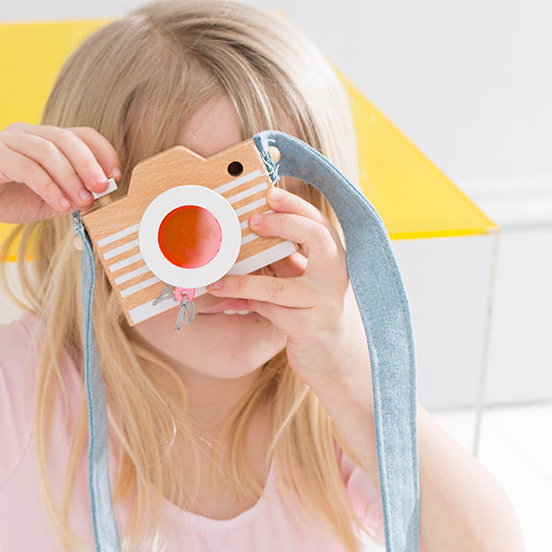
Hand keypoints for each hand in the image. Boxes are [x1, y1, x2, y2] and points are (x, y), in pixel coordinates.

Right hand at [0, 123, 121, 236]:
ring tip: (82, 200)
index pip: (80, 134)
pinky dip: (48, 186)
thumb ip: (71, 195)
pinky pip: (28, 167)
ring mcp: (8, 140)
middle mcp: (26, 132)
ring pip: (49, 150)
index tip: (116, 175)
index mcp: (41, 138)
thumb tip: (100, 195)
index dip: (101, 152)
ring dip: (71, 176)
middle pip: (67, 138)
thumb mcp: (47, 200)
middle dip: (90, 163)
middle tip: (102, 187)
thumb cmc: (3, 201)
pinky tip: (59, 204)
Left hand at [207, 187, 371, 397]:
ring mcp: (325, 302)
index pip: (319, 222)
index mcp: (333, 258)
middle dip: (285, 224)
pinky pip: (271, 311)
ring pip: (280, 287)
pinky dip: (247, 303)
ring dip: (244, 281)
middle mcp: (335, 276)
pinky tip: (224, 298)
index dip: (295, 205)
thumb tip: (243, 234)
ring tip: (216, 278)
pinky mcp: (310, 328)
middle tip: (252, 221)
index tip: (270, 192)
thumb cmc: (311, 312)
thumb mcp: (300, 280)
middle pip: (318, 238)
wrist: (335, 359)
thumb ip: (282, 259)